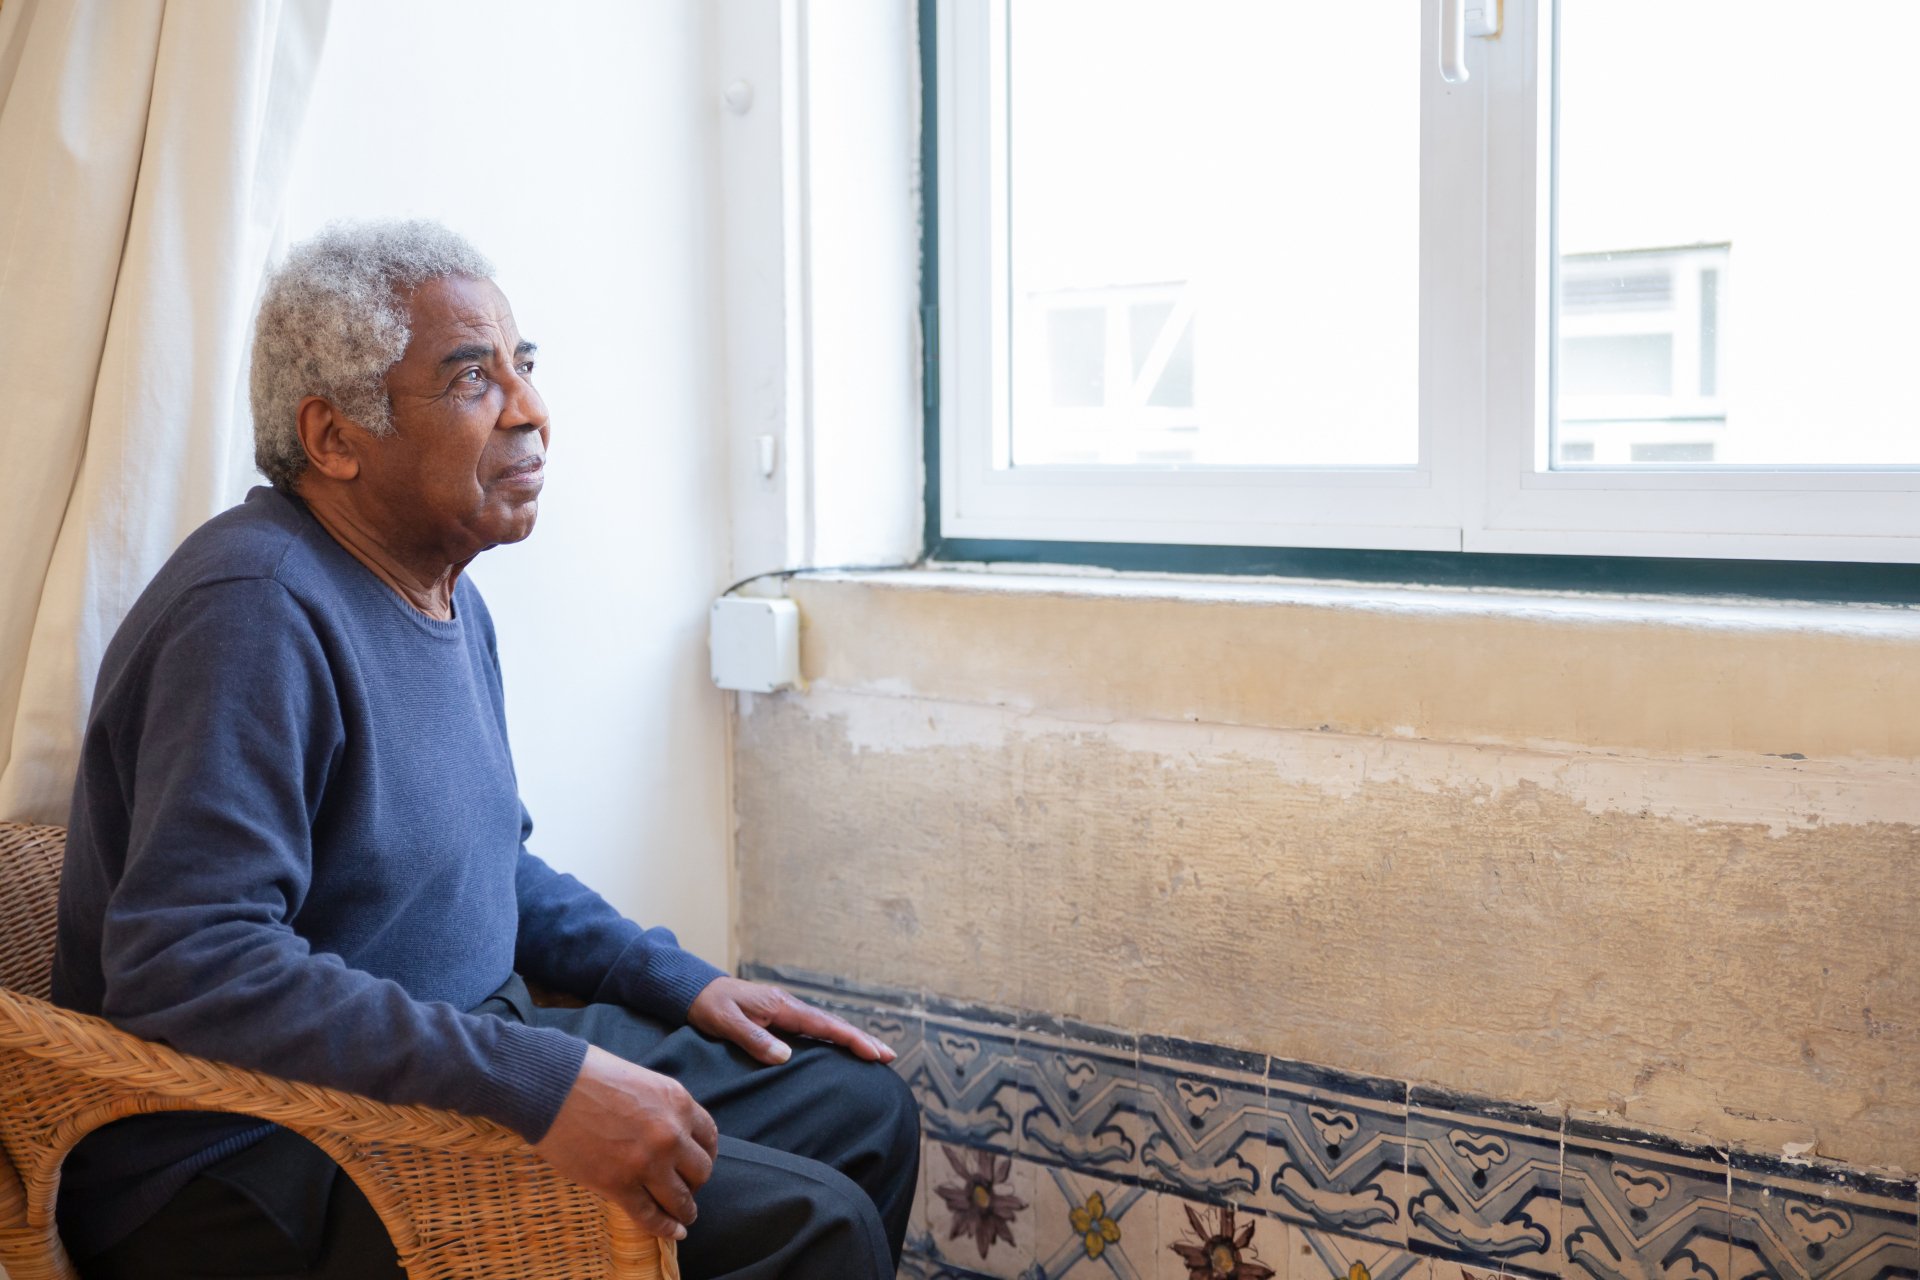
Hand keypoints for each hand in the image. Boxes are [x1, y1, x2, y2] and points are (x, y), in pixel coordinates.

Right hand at [533, 1045, 718, 1239]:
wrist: (552, 1086)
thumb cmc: (589, 1075)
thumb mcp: (641, 1081)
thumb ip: (660, 1107)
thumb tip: (665, 1131)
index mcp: (678, 1102)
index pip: (709, 1137)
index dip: (705, 1155)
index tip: (697, 1164)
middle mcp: (671, 1134)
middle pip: (701, 1171)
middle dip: (695, 1182)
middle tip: (684, 1187)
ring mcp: (647, 1163)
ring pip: (681, 1199)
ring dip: (685, 1210)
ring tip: (683, 1216)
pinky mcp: (619, 1185)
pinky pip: (650, 1215)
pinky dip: (664, 1228)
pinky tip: (672, 1231)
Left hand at [687, 976, 896, 1066]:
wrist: (697, 990)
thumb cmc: (711, 1006)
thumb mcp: (727, 1022)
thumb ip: (754, 1037)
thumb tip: (785, 1055)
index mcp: (782, 1006)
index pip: (824, 1025)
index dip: (851, 1039)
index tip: (874, 1052)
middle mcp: (789, 1006)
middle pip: (833, 1025)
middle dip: (862, 1039)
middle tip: (889, 1056)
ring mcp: (786, 1012)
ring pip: (826, 1027)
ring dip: (851, 1040)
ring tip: (875, 1054)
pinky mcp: (780, 1018)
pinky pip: (814, 1030)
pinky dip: (833, 1039)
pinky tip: (841, 1049)